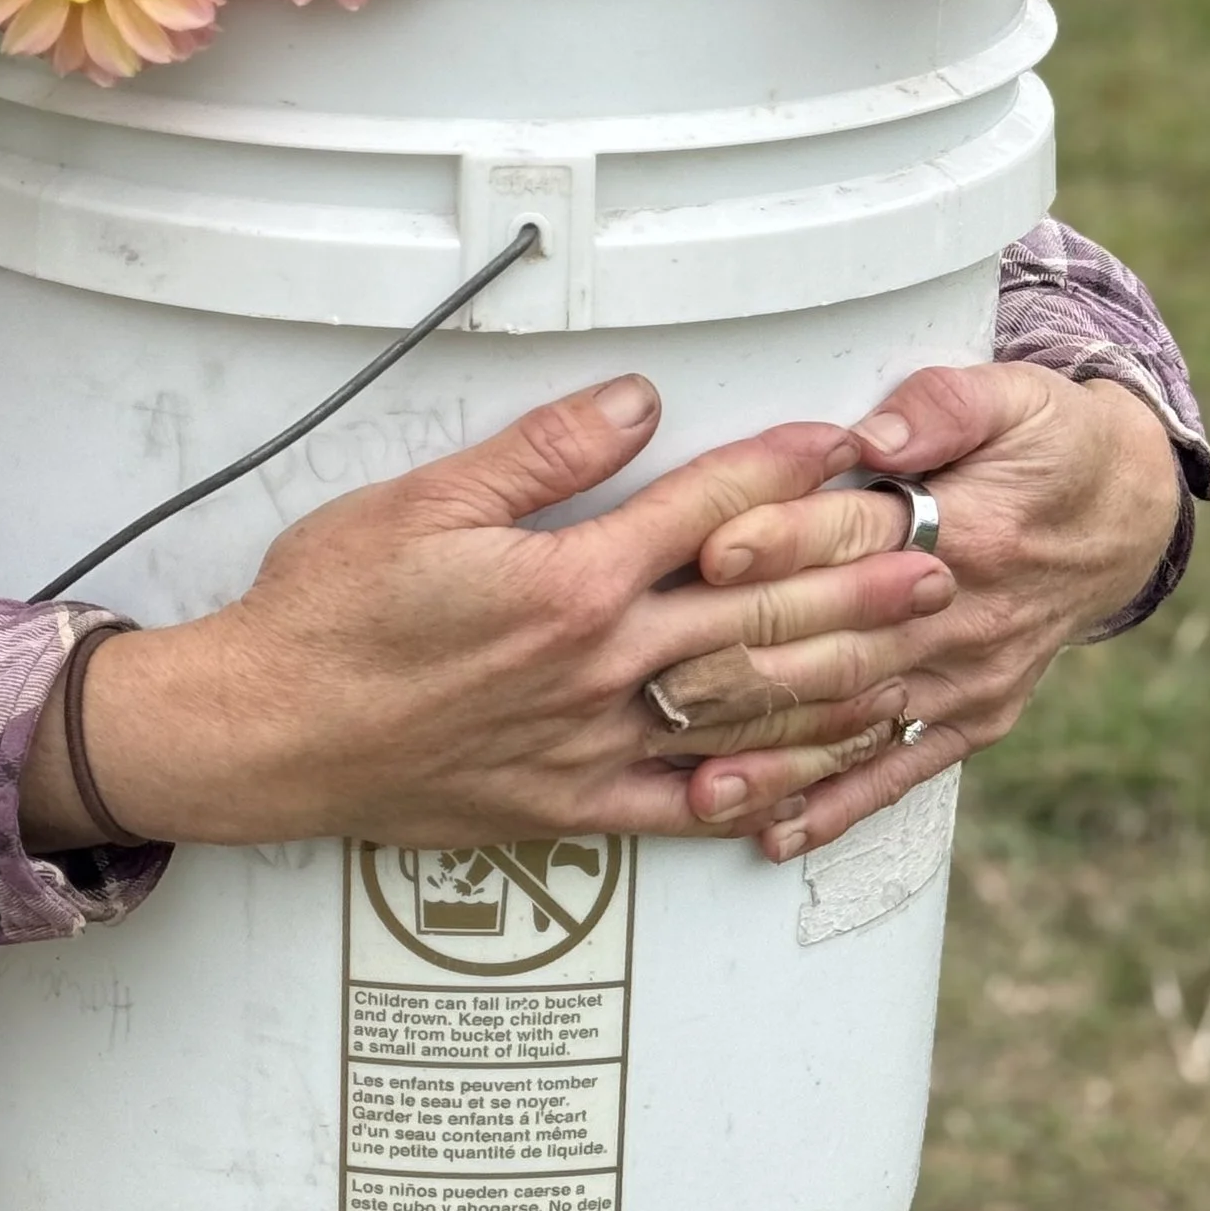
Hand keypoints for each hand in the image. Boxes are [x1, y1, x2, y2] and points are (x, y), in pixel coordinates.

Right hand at [22, 375, 954, 852]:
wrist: (267, 731)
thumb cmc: (326, 608)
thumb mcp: (421, 501)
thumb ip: (541, 453)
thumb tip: (637, 402)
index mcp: (569, 580)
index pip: (705, 511)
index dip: (784, 466)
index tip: (848, 443)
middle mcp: (599, 666)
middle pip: (757, 615)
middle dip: (859, 580)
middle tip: (942, 557)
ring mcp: (591, 744)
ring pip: (742, 712)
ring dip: (837, 680)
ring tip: (913, 657)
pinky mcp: (568, 808)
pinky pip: (683, 803)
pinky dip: (754, 790)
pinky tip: (808, 778)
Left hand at [649, 363, 1182, 860]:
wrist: (1118, 516)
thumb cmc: (1043, 444)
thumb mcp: (1009, 396)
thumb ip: (941, 409)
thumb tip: (874, 435)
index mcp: (973, 527)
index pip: (861, 533)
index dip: (785, 538)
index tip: (712, 549)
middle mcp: (966, 614)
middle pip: (844, 640)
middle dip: (751, 663)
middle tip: (663, 683)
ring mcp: (968, 676)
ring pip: (858, 718)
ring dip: (779, 754)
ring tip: (700, 785)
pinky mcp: (971, 718)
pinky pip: (899, 768)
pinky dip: (838, 804)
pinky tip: (776, 831)